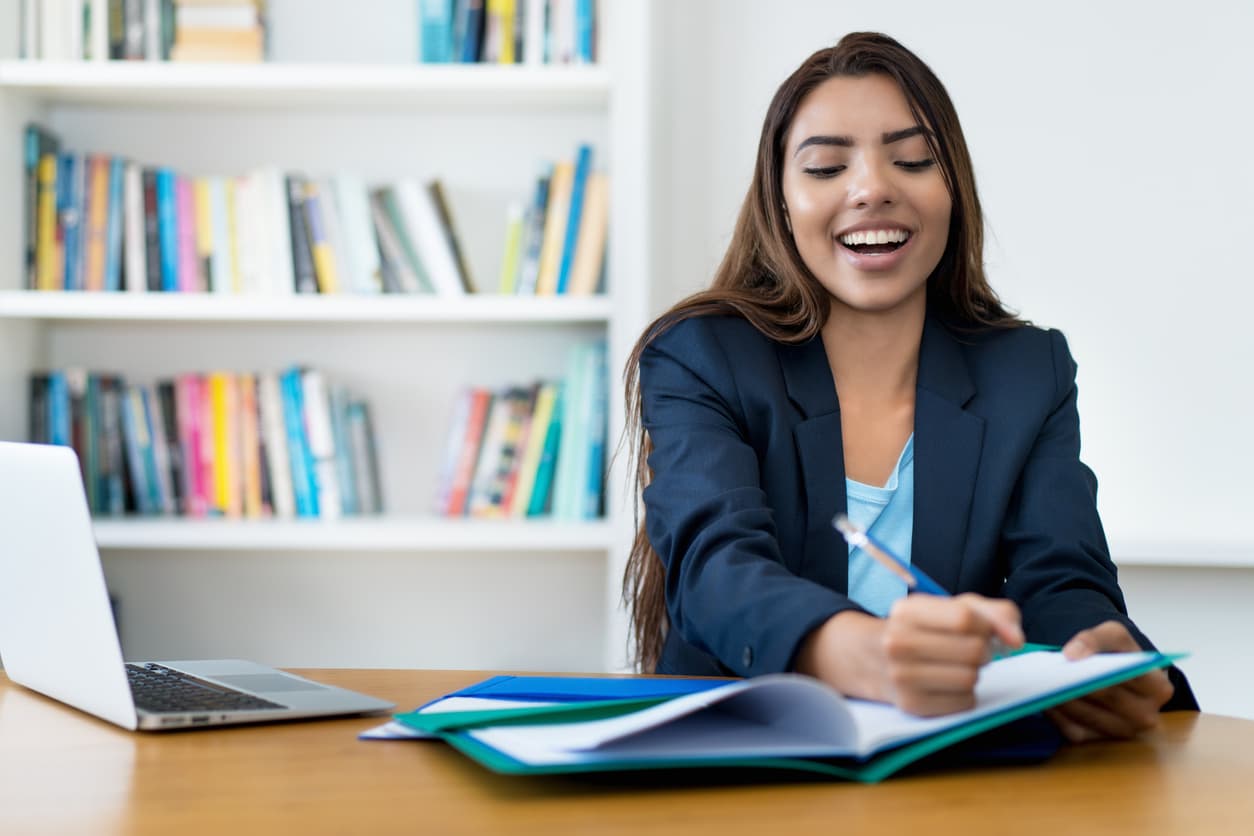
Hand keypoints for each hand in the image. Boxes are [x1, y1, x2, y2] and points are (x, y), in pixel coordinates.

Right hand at [878, 593, 1023, 715]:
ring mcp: (901, 676)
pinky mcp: (912, 705)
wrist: (873, 658)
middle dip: (982, 651)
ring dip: (974, 673)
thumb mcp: (951, 608)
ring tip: (957, 666)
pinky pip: (964, 701)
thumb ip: (993, 613)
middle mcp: (898, 642)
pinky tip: (949, 684)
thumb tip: (1016, 639)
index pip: (964, 618)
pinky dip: (966, 694)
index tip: (987, 631)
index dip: (987, 625)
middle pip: (973, 650)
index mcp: (907, 610)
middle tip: (969, 650)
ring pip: (971, 678)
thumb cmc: (923, 630)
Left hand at [1045, 621, 1173, 742]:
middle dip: (1074, 682)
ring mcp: (1124, 732)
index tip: (1068, 659)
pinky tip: (1045, 699)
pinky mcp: (1101, 741)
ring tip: (1042, 682)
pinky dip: (1057, 716)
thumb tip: (1072, 655)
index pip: (1123, 677)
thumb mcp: (1114, 635)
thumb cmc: (1120, 654)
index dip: (1095, 668)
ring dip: (1061, 700)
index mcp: (1158, 688)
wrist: (1118, 674)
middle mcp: (1146, 716)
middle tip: (1047, 671)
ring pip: (1087, 716)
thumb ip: (1095, 638)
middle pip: (1105, 697)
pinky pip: (1074, 730)